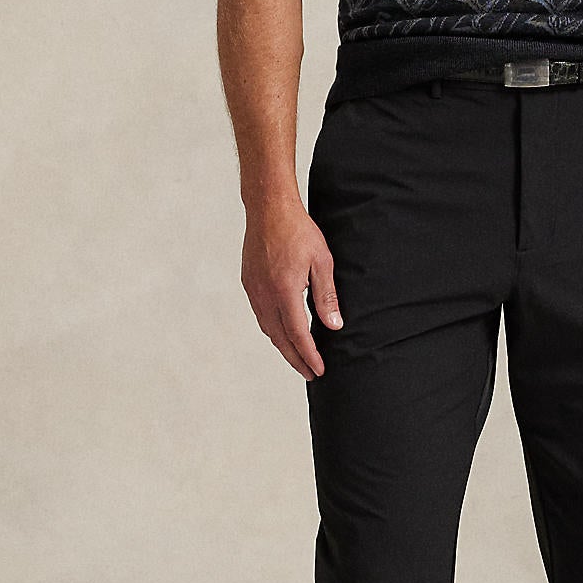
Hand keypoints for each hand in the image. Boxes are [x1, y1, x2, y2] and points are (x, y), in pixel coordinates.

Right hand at [241, 197, 342, 379]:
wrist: (268, 209)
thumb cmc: (298, 231)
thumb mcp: (322, 261)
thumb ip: (326, 296)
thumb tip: (333, 325)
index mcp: (284, 291)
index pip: (298, 334)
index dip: (309, 356)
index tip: (319, 370)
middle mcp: (265, 295)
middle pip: (280, 338)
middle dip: (296, 359)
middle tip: (310, 373)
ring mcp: (254, 290)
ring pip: (268, 328)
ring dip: (283, 346)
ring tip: (298, 356)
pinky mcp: (249, 283)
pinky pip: (261, 315)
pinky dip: (273, 329)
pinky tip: (283, 331)